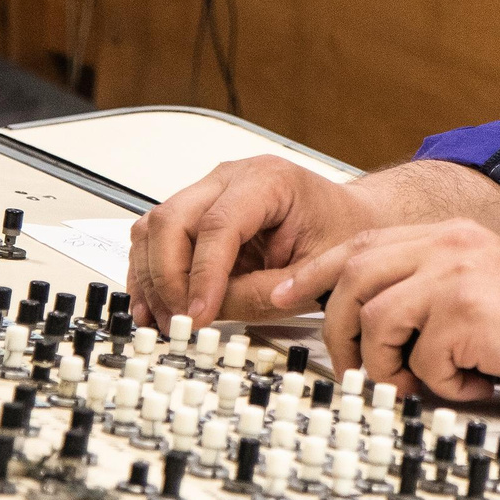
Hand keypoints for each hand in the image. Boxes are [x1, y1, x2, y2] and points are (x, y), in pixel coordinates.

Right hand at [128, 155, 499, 328]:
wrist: (350, 220)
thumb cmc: (342, 234)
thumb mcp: (318, 272)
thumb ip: (263, 292)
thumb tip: (210, 312)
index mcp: (269, 181)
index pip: (219, 225)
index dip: (202, 275)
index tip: (197, 315)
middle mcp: (232, 177)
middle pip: (173, 220)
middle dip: (167, 277)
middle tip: (178, 322)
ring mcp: (209, 190)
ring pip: (155, 226)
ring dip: (151, 277)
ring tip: (162, 320)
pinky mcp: (197, 211)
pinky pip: (156, 236)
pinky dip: (150, 272)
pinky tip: (156, 305)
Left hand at [273, 220, 499, 402]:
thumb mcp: (476, 298)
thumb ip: (424, 297)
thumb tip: (360, 328)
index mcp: (452, 237)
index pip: (361, 243)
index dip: (313, 272)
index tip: (283, 296)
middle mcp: (453, 244)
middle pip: (353, 277)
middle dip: (339, 333)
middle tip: (357, 373)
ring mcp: (459, 273)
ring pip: (375, 321)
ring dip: (391, 367)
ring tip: (431, 382)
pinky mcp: (469, 311)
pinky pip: (419, 361)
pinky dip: (442, 386)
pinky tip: (478, 381)